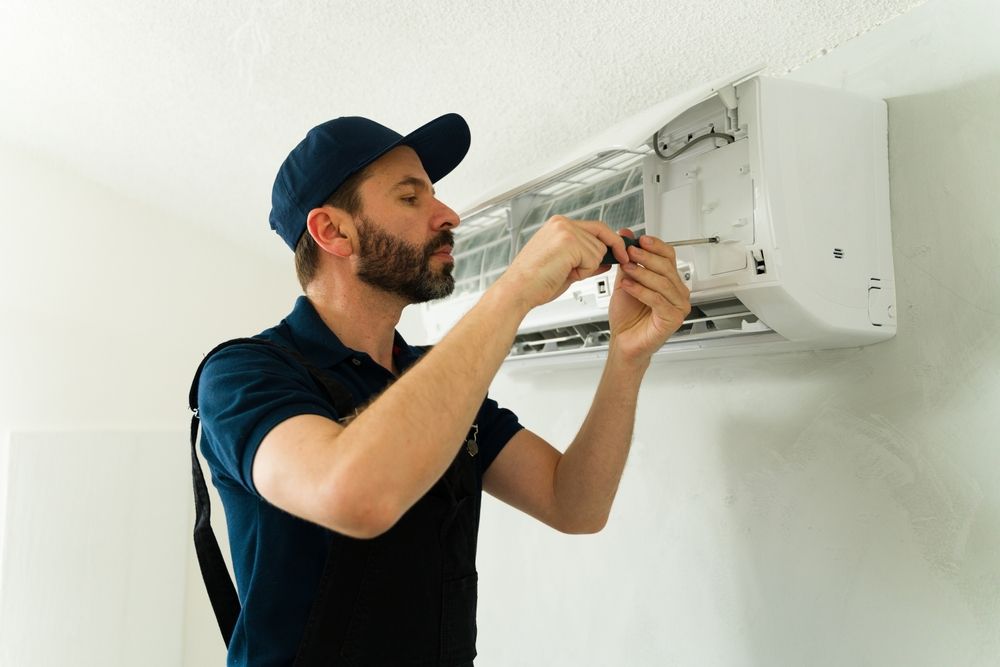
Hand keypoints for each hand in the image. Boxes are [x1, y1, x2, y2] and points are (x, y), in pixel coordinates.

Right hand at [494, 215, 628, 310]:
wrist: (517, 291)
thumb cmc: (534, 283)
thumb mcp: (566, 268)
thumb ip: (586, 260)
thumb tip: (606, 261)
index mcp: (558, 226)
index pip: (595, 227)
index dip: (610, 241)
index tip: (621, 252)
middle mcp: (561, 224)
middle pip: (601, 234)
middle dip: (606, 253)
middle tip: (619, 261)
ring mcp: (565, 230)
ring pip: (598, 249)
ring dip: (588, 267)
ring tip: (565, 272)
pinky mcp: (569, 241)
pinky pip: (593, 258)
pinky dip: (584, 271)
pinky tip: (565, 273)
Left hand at [608, 231, 691, 361]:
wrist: (624, 341)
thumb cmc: (627, 316)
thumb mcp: (625, 281)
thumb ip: (628, 260)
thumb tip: (626, 235)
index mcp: (671, 282)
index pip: (669, 257)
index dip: (656, 246)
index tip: (640, 240)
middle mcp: (678, 293)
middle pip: (667, 268)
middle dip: (646, 257)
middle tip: (630, 252)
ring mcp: (678, 306)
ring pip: (663, 283)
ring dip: (642, 273)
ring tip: (626, 268)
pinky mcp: (672, 319)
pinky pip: (657, 300)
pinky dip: (641, 290)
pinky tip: (628, 286)